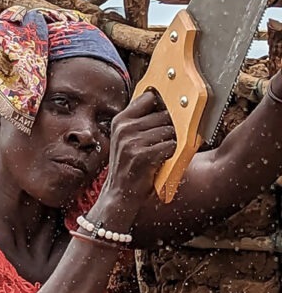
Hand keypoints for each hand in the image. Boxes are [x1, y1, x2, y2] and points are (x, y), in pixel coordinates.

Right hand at [102, 90, 176, 205]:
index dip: (164, 104)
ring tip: (160, 154)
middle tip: (164, 142)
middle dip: (171, 127)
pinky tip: (161, 162)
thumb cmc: (130, 166)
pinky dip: (171, 155)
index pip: (150, 97)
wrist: (120, 195)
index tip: (169, 112)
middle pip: (165, 114)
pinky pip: (170, 146)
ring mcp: (131, 142)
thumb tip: (168, 103)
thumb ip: (141, 121)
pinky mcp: (141, 155)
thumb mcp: (127, 139)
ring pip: (170, 130)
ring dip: (171, 143)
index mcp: (120, 120)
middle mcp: (124, 128)